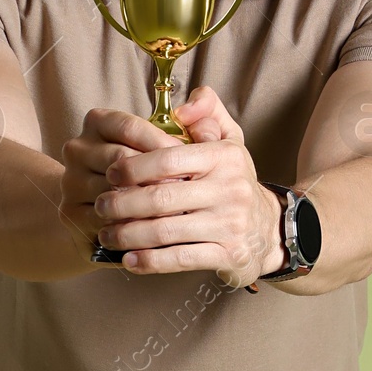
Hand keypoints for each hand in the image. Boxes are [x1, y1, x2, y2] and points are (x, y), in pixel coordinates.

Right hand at [59, 107, 183, 265]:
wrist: (108, 207)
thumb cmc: (151, 169)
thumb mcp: (175, 140)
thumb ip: (195, 114)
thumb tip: (191, 111)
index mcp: (98, 122)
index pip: (130, 128)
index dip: (161, 144)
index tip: (188, 161)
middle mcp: (77, 148)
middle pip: (120, 159)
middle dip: (157, 176)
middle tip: (188, 191)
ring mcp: (69, 180)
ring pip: (112, 191)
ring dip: (146, 205)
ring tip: (177, 212)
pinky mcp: (69, 212)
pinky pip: (103, 220)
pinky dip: (130, 226)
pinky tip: (154, 229)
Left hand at [93, 87, 285, 287]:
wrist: (270, 229)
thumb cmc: (234, 180)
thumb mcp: (230, 139)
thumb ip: (208, 111)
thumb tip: (182, 108)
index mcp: (224, 157)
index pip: (169, 158)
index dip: (134, 166)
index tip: (111, 172)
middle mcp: (230, 189)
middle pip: (161, 198)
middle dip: (122, 203)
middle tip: (101, 206)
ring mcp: (230, 225)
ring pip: (165, 231)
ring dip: (128, 235)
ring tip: (107, 234)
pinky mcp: (228, 255)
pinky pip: (180, 259)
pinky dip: (150, 261)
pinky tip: (129, 260)